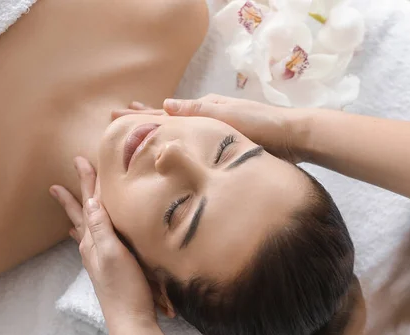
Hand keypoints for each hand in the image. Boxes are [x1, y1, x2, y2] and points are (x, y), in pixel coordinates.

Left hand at [49, 157, 156, 334]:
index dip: (87, 182)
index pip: (89, 204)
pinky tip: (81, 233)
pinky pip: (92, 238)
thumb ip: (101, 228)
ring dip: (78, 209)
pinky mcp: (108, 265)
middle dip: (76, 192)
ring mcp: (98, 257)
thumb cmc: (125, 288)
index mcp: (93, 241)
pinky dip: (86, 229)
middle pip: (83, 213)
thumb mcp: (114, 254)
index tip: (82, 160)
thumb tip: (90, 201)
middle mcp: (91, 246)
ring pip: (85, 224)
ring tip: (66, 199)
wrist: (131, 320)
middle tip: (67, 174)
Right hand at [112, 96, 302, 162]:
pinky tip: (174, 154)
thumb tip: (166, 104)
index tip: (117, 115)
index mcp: (205, 108)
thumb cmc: (261, 124)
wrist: (292, 137)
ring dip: (159, 134)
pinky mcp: (224, 147)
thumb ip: (198, 112)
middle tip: (119, 120)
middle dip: (144, 121)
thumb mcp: (227, 116)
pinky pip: (193, 145)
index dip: (141, 115)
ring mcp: (215, 132)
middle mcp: (206, 118)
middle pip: (168, 119)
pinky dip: (178, 146)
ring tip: (140, 136)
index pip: (165, 111)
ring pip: (179, 133)